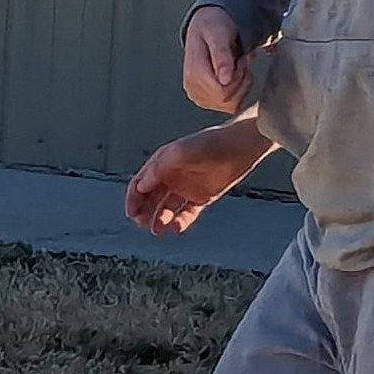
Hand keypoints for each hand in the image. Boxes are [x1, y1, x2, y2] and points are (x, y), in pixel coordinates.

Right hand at [126, 121, 273, 234]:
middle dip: (143, 212)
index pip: (140, 183)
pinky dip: (180, 222)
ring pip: (166, 209)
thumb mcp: (180, 153)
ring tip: (158, 230)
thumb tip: (140, 186)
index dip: (133, 199)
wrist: (241, 147)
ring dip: (159, 219)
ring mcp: (186, 188)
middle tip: (142, 223)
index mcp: (162, 163)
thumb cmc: (211, 144)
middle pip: (150, 198)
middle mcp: (172, 176)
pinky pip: (187, 214)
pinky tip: (177, 228)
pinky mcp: (202, 198)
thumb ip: (158, 169)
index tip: (132, 213)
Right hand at [183, 5, 249, 111]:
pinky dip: (238, 92)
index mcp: (195, 73)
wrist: (205, 26)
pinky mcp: (206, 100)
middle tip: (239, 61)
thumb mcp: (219, 35)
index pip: (222, 92)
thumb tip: (224, 80)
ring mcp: (199, 97)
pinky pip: (230, 106)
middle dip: (240, 81)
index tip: (239, 61)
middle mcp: (193, 89)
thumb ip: (222, 57)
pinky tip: (234, 76)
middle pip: (227, 100)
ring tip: (235, 67)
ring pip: (230, 105)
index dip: (237, 78)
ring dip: (240, 86)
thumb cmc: (212, 27)